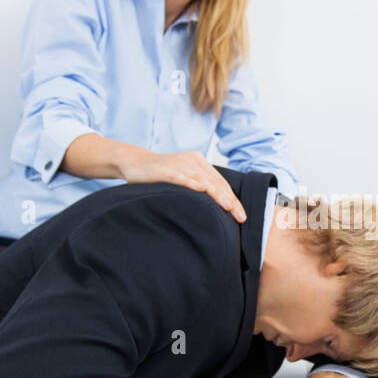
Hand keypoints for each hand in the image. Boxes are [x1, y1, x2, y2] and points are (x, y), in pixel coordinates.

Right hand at [118, 149, 246, 222]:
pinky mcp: (164, 170)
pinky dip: (191, 183)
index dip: (233, 199)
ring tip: (228, 207)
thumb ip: (198, 188)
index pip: (221, 183)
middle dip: (229, 200)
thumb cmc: (162, 175)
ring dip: (216, 194)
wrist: (135, 162)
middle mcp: (193, 161)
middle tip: (240, 216)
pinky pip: (180, 177)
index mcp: (200, 163)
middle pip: (216, 182)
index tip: (241, 216)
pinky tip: (201, 190)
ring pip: (202, 180)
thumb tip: (217, 209)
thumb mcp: (184, 178)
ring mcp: (179, 164)